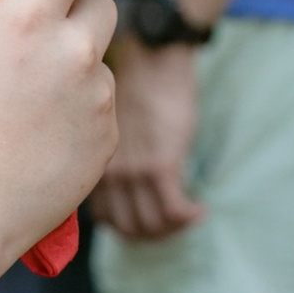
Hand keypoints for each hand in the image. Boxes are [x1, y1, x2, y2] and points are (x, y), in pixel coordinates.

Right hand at [0, 0, 117, 258]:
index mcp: (30, 18)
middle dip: (76, 9)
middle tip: (41, 33)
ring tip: (30, 97)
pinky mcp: (108, 138)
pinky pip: (101, 108)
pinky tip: (40, 134)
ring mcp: (97, 97)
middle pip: (102, 2)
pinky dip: (79, 112)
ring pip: (99, 60)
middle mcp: (74, 51)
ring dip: (75, 65)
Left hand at [89, 36, 205, 239]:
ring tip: (187, 219)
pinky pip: (173, 210)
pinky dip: (188, 218)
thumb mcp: (111, 128)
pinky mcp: (161, 164)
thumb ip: (115, 157)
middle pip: (126, 227)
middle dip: (152, 235)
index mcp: (94, 163)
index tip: (148, 221)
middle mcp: (108, 172)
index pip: (103, 218)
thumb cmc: (137, 84)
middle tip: (172, 226)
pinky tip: (199, 211)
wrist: (153, 57)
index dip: (128, 227)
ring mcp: (133, 170)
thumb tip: (129, 183)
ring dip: (172, 230)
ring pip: (150, 224)